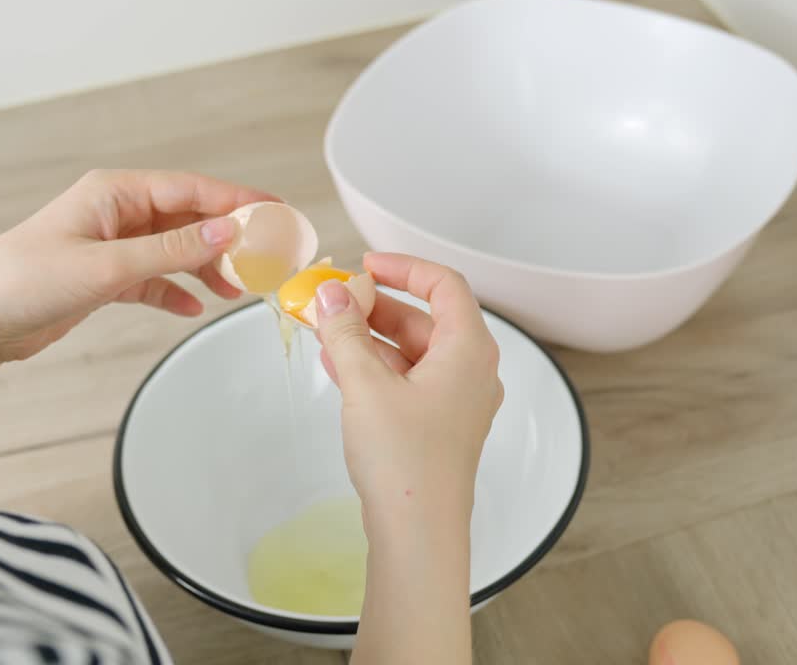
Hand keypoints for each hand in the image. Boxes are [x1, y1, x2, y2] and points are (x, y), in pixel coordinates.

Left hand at [0, 169, 274, 407]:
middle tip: (266, 258)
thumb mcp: (107, 265)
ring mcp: (112, 244)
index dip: (238, 199)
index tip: (277, 212)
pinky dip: (176, 290)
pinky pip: (155, 278)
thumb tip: (230, 232)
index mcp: (116, 193)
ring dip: (206, 268)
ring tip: (234, 290)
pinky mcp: (104, 277)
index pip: (192, 188)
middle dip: (228, 238)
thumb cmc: (24, 280)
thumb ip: (173, 249)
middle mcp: (117, 212)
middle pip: (189, 218)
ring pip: (176, 249)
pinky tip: (193, 308)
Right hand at [313, 253, 502, 664]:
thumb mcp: (366, 385)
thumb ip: (346, 333)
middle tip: (333, 302)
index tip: (365, 266)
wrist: (419, 531)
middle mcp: (471, 370)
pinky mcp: (440, 425)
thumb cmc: (407, 461)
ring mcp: (458, 400)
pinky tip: (337, 364)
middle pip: (426, 317)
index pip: (444, 284)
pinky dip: (376, 367)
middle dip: (376, 306)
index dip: (404, 267)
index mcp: (469, 349)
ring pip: (413, 351)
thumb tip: (331, 296)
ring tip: (325, 331)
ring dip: (370, 338)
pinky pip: (409, 380)